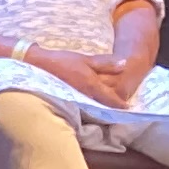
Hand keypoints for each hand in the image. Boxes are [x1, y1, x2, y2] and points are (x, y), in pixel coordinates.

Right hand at [30, 46, 144, 109]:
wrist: (38, 65)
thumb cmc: (63, 61)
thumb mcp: (86, 59)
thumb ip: (106, 64)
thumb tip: (125, 65)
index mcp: (92, 85)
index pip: (111, 99)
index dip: (121, 104)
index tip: (130, 108)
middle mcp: (86, 96)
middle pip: (105, 105)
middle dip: (114, 107)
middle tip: (124, 107)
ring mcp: (78, 99)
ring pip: (96, 105)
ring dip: (104, 106)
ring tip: (112, 106)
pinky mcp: (71, 99)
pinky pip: (87, 104)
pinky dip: (94, 104)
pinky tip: (95, 102)